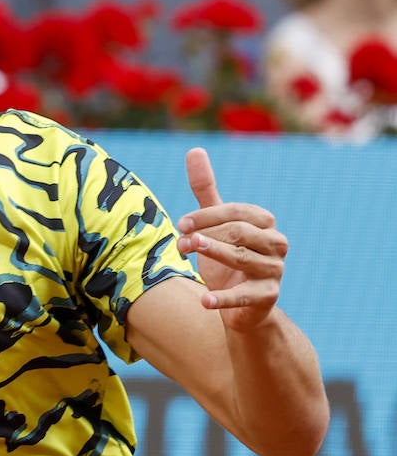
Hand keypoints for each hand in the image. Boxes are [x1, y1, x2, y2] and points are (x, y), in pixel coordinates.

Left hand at [175, 147, 286, 329]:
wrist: (240, 305)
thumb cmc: (225, 256)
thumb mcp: (214, 222)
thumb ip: (206, 189)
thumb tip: (194, 149)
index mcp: (264, 222)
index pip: (236, 212)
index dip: (207, 216)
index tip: (181, 224)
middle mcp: (276, 243)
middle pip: (240, 232)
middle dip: (207, 234)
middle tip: (180, 242)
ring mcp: (274, 270)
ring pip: (243, 258)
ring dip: (213, 254)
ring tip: (188, 251)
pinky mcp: (268, 296)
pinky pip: (246, 296)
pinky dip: (224, 298)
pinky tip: (204, 301)